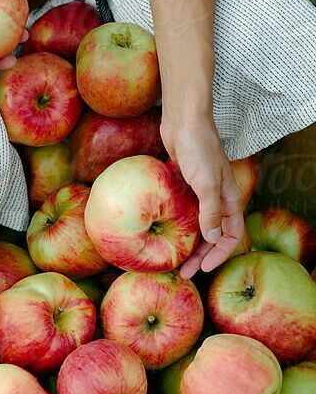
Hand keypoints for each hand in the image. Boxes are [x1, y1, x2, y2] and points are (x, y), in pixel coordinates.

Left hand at [160, 117, 243, 278]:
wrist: (184, 121)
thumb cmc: (198, 148)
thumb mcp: (206, 183)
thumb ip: (211, 212)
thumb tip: (212, 238)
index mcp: (230, 198)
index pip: (231, 235)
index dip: (219, 255)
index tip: (202, 268)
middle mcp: (218, 197)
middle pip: (213, 234)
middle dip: (200, 254)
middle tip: (183, 272)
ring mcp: (201, 190)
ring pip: (198, 223)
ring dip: (188, 241)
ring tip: (173, 257)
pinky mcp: (185, 183)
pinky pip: (184, 210)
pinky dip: (177, 223)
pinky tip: (162, 231)